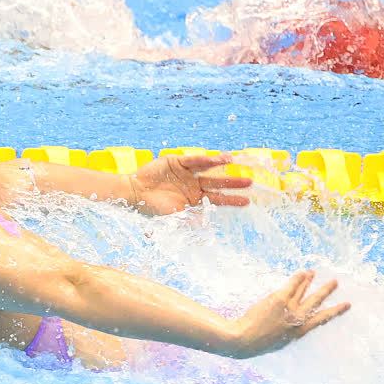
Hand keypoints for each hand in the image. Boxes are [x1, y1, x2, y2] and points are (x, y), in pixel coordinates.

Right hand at [130, 154, 252, 214]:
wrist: (133, 194)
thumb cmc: (151, 209)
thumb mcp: (173, 217)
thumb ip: (189, 219)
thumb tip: (206, 224)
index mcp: (193, 200)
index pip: (217, 200)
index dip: (232, 200)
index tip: (247, 202)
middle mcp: (192, 186)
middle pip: (217, 184)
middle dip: (233, 184)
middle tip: (250, 182)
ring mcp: (186, 173)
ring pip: (208, 170)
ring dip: (221, 167)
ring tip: (235, 163)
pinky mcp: (177, 162)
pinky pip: (195, 161)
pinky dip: (207, 160)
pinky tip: (219, 159)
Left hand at [229, 271, 349, 357]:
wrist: (244, 339)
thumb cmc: (258, 343)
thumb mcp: (279, 342)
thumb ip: (288, 332)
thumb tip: (292, 328)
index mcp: (299, 332)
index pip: (321, 319)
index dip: (335, 311)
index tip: (346, 305)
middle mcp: (297, 319)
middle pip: (316, 301)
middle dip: (326, 291)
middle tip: (335, 282)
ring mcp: (289, 308)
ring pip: (303, 291)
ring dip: (310, 280)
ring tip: (314, 273)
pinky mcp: (279, 299)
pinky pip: (291, 285)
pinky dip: (298, 278)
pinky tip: (303, 272)